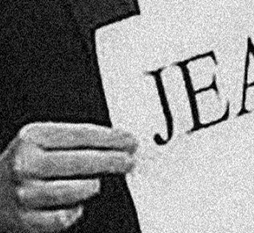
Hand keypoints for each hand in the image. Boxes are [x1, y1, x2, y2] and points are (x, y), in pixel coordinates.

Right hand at [0, 123, 135, 232]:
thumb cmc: (25, 163)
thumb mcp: (41, 141)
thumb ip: (74, 140)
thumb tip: (119, 143)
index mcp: (32, 138)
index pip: (80, 135)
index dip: (111, 138)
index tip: (130, 141)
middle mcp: (25, 164)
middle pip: (78, 161)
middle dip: (111, 161)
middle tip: (129, 162)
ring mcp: (23, 193)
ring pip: (70, 190)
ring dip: (90, 186)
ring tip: (97, 183)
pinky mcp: (24, 220)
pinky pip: (60, 218)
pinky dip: (73, 212)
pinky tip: (78, 206)